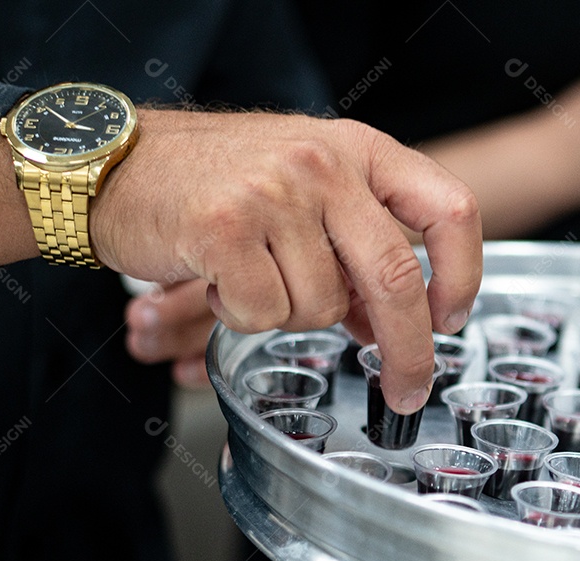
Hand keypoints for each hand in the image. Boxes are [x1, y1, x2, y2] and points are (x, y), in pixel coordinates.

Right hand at [93, 111, 481, 412]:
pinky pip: (262, 314)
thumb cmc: (214, 181)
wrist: (116, 162)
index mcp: (358, 149)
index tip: (451, 321)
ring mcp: (275, 193)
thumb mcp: (306, 192)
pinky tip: (219, 277)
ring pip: (320, 306)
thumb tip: (388, 326)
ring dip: (287, 313)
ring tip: (250, 273)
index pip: (448, 209)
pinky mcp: (224, 228)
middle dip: (407, 350)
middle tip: (406, 390)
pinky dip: (241, 315)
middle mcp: (325, 165)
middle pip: (395, 277)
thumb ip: (355, 249)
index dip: (463, 275)